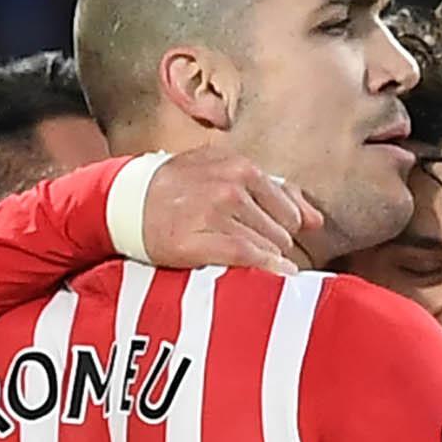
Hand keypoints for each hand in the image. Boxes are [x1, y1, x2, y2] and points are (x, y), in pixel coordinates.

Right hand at [139, 149, 323, 275]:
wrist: (124, 203)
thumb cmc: (179, 190)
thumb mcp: (224, 174)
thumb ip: (276, 192)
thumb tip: (316, 220)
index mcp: (241, 165)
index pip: (289, 208)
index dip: (282, 229)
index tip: (269, 238)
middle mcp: (231, 184)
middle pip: (281, 231)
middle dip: (270, 244)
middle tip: (247, 249)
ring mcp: (215, 210)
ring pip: (268, 245)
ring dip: (262, 259)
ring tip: (240, 260)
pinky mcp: (200, 238)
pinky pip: (249, 257)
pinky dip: (263, 269)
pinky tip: (268, 275)